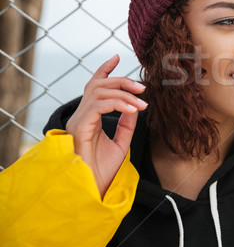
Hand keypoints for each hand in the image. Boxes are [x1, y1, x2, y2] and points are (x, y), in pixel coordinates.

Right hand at [65, 55, 146, 197]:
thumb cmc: (101, 171)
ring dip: (124, 94)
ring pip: (99, 92)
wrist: (91, 190)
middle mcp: (81, 116)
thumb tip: (135, 106)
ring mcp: (78, 121)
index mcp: (89, 117)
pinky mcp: (80, 127)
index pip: (94, 87)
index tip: (116, 56)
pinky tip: (134, 110)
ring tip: (142, 103)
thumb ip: (126, 124)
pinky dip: (118, 104)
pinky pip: (98, 106)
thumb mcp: (120, 143)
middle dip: (121, 80)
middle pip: (98, 85)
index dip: (104, 70)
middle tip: (143, 87)